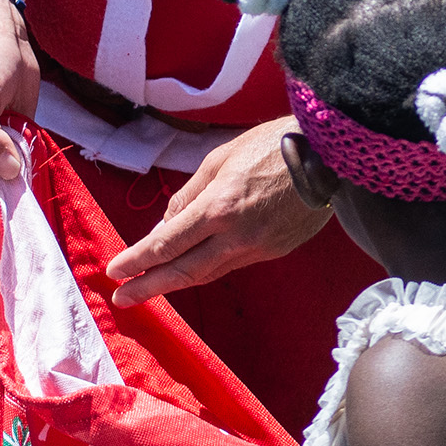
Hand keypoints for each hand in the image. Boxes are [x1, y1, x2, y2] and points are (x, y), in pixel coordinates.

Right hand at [0, 0, 42, 180]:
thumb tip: (7, 172)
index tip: (13, 172)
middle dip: (12, 175)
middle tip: (23, 153)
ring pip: (10, 173)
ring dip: (25, 166)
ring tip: (25, 139)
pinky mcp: (11, 140)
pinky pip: (23, 158)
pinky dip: (32, 156)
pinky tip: (33, 143)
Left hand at [106, 122, 325, 305]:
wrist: (329, 156)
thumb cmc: (271, 146)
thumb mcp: (219, 159)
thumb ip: (189, 195)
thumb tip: (166, 225)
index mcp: (218, 207)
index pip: (167, 244)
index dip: (138, 260)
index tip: (115, 271)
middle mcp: (236, 235)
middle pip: (184, 271)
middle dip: (149, 286)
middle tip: (122, 299)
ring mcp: (259, 248)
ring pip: (209, 273)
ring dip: (177, 281)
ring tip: (151, 287)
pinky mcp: (276, 251)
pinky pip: (233, 263)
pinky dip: (209, 266)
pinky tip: (194, 265)